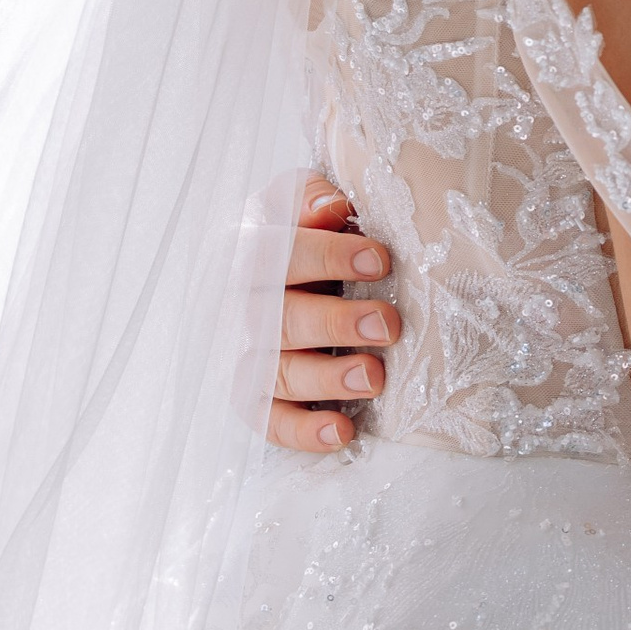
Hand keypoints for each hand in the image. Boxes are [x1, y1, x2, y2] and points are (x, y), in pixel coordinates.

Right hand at [267, 176, 398, 451]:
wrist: (301, 276)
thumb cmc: (318, 235)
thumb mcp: (312, 204)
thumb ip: (315, 198)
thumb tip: (329, 207)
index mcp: (253, 248)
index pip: (275, 252)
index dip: (326, 257)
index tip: (381, 260)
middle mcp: (243, 305)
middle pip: (278, 319)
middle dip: (335, 323)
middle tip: (387, 325)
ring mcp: (247, 356)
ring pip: (276, 374)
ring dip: (325, 379)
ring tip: (374, 378)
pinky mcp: (256, 400)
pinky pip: (270, 422)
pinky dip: (303, 431)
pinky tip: (342, 430)